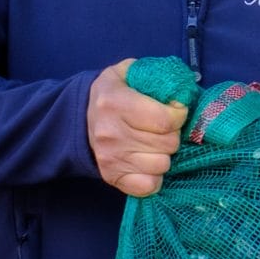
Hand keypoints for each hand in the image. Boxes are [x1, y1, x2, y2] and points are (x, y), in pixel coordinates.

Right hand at [87, 59, 184, 195]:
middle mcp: (110, 132)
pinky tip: (148, 161)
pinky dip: (154, 176)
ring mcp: (110, 157)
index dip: (179, 115)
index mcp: (115, 103)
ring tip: (154, 143)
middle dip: (173, 134)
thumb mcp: (127, 72)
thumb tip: (180, 86)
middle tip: (163, 128)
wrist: (79, 117)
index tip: (176, 111)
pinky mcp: (111, 176)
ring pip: (162, 164)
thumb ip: (154, 74)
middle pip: (168, 143)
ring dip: (165, 154)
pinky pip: (149, 186)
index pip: (165, 120)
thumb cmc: (113, 93)